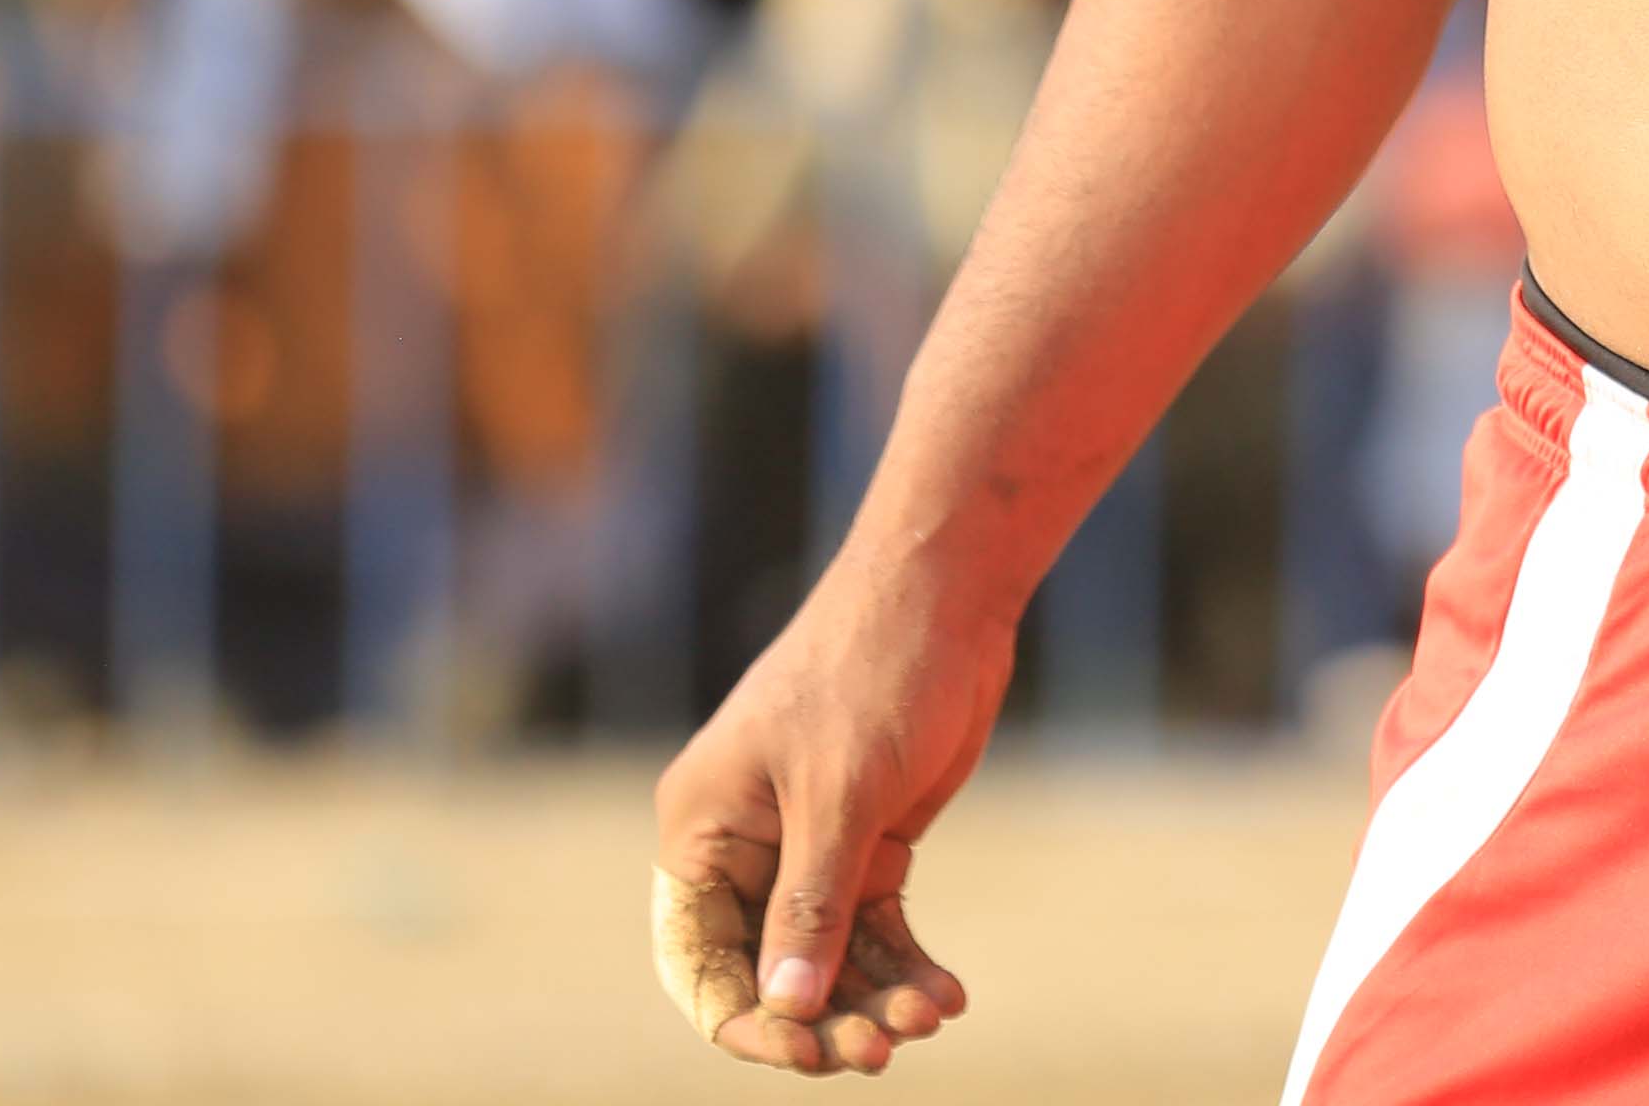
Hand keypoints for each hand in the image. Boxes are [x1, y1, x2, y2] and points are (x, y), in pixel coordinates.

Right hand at [651, 544, 1010, 1072]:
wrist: (947, 594)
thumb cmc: (874, 671)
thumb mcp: (839, 795)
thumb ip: (811, 907)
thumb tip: (787, 1010)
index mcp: (701, 832)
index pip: (701, 962)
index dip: (750, 1021)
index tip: (812, 1053)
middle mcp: (743, 850)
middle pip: (769, 971)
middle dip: (825, 1017)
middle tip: (887, 1046)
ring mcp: (807, 849)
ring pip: (828, 959)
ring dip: (874, 996)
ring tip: (931, 1014)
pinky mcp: (866, 843)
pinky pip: (875, 929)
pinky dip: (906, 965)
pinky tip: (948, 994)